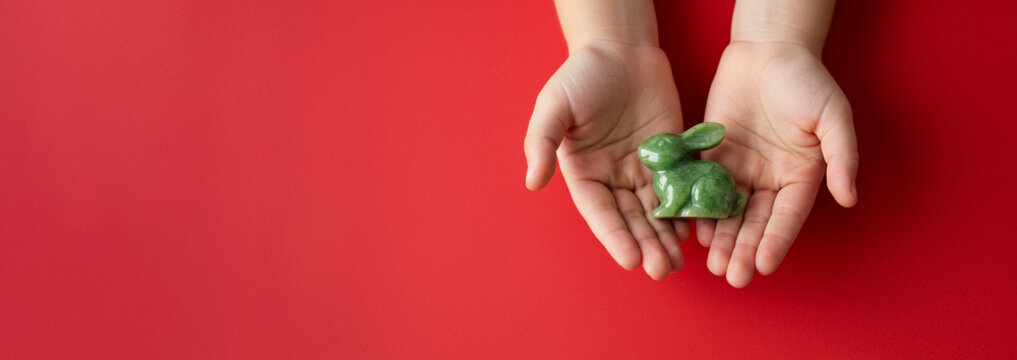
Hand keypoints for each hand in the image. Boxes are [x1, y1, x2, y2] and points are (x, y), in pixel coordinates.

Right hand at [524, 41, 688, 279]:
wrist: (620, 48)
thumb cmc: (581, 75)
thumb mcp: (554, 105)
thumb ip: (541, 142)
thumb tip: (531, 182)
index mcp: (584, 172)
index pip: (600, 212)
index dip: (614, 237)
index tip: (629, 259)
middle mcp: (613, 177)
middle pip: (631, 219)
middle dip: (646, 244)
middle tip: (662, 268)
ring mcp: (643, 168)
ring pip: (657, 210)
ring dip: (667, 236)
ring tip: (678, 260)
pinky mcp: (671, 155)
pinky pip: (681, 186)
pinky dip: (689, 208)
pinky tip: (700, 227)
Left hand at [697, 41, 858, 286]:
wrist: (767, 49)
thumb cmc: (806, 81)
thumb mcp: (833, 117)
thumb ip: (841, 157)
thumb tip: (849, 197)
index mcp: (800, 175)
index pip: (787, 216)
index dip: (776, 241)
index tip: (765, 266)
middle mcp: (768, 179)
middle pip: (755, 222)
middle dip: (744, 249)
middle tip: (732, 275)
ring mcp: (740, 169)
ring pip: (728, 211)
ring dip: (721, 238)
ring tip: (712, 263)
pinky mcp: (712, 155)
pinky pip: (703, 187)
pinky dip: (698, 209)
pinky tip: (692, 229)